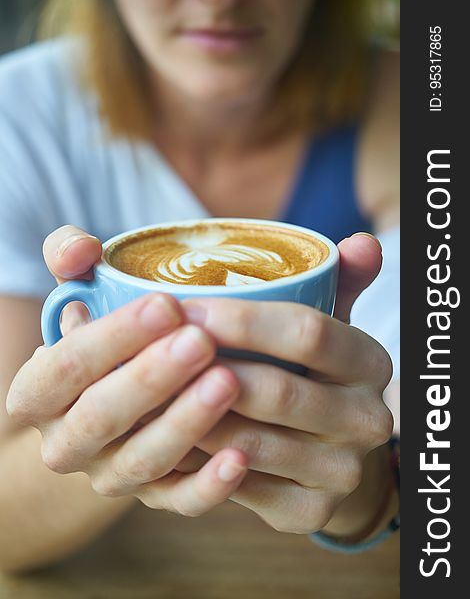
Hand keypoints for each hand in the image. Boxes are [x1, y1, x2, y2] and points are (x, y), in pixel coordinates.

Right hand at [7, 226, 247, 516]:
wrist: (110, 409)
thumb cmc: (103, 340)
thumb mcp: (78, 295)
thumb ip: (71, 260)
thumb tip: (81, 248)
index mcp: (39, 393)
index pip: (65, 368)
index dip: (111, 339)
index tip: (165, 304)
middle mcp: (68, 442)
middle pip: (101, 417)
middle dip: (151, 378)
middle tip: (201, 340)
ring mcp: (111, 474)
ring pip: (142, 461)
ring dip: (184, 425)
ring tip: (227, 382)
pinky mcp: (154, 496)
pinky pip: (179, 501)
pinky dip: (208, 487)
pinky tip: (241, 457)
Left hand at [176, 234, 393, 533]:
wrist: (326, 448)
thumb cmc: (312, 373)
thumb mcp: (327, 325)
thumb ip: (339, 283)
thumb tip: (361, 241)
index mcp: (370, 363)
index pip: (306, 332)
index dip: (241, 320)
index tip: (183, 307)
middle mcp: (367, 419)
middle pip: (277, 390)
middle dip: (205, 368)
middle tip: (150, 350)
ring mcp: (340, 471)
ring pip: (251, 441)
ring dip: (191, 415)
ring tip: (143, 389)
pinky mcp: (309, 511)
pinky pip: (242, 488)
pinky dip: (198, 461)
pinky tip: (162, 436)